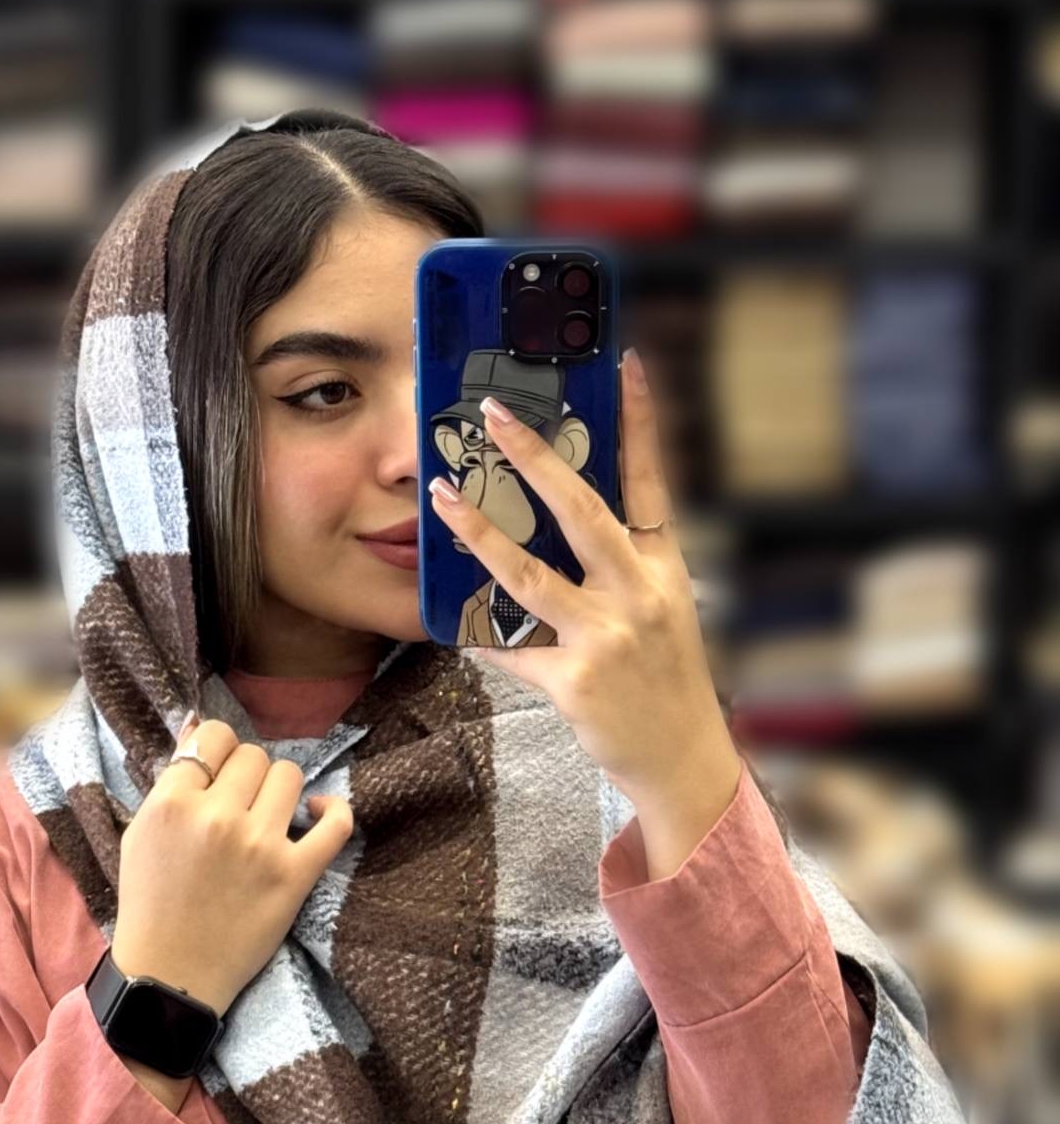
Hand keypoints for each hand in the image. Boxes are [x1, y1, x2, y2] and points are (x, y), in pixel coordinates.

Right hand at [110, 716, 354, 1017]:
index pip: (213, 737)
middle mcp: (217, 817)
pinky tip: (319, 812)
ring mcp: (260, 846)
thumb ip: (171, 780)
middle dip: (247, 775)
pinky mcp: (294, 876)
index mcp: (172, 804)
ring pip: (289, 775)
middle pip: (253, 756)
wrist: (170, 973)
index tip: (219, 776)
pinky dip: (334, 811)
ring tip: (269, 815)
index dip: (218, 753)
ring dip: (281, 790)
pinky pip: (335, 824)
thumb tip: (199, 722)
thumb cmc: (151, 902)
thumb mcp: (141, 832)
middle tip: (240, 805)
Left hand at [427, 348, 740, 880]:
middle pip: (582, 510)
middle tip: (495, 415)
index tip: (622, 362)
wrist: (683, 761)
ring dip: (478, 533)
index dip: (638, 420)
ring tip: (441, 499)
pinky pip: (510, 648)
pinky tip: (454, 624)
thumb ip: (619, 567)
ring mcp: (608, 637)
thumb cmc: (663, 681)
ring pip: (529, 574)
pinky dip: (480, 636)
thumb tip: (557, 523)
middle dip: (535, 458)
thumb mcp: (660, 613)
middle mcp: (640, 594)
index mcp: (663, 568)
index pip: (651, 480)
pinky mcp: (576, 681)